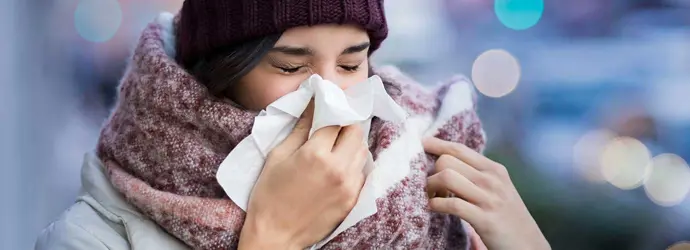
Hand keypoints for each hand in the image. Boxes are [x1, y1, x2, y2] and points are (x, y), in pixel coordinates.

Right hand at [239, 102, 367, 248]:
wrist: (276, 236)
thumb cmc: (269, 195)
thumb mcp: (278, 156)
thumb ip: (299, 130)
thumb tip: (312, 105)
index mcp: (316, 154)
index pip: (336, 120)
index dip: (331, 110)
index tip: (327, 106)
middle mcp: (338, 168)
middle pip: (356, 132)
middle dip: (345, 125)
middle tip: (332, 127)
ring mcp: (349, 185)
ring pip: (362, 152)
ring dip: (352, 144)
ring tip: (335, 147)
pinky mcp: (353, 200)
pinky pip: (361, 173)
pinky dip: (353, 165)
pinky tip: (338, 167)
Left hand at [423, 137, 549, 249]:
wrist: (529, 245)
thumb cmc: (508, 217)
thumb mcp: (498, 188)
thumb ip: (477, 175)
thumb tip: (446, 163)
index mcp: (494, 169)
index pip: (459, 149)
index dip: (437, 145)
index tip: (421, 143)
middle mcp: (492, 180)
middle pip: (447, 161)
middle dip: (431, 172)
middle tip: (430, 187)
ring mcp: (489, 199)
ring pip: (446, 177)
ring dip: (430, 187)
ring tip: (432, 197)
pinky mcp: (484, 219)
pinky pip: (451, 204)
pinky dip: (436, 205)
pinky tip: (434, 208)